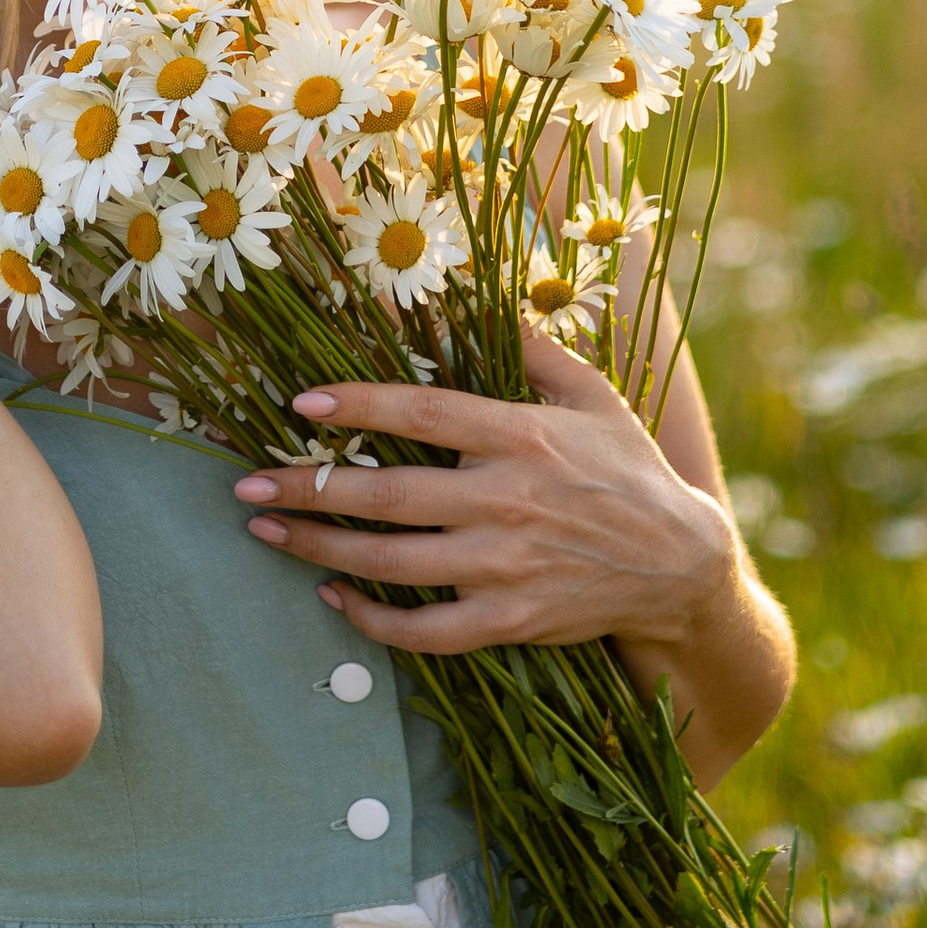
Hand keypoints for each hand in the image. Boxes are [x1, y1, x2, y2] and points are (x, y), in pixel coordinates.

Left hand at [232, 327, 741, 662]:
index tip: (300, 401)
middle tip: (246, 481)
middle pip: (388, 493)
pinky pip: (425, 630)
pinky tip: (334, 598)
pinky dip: (373, 620)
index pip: (424, 413)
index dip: (358, 404)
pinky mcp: (511, 621)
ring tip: (266, 528)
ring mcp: (507, 567)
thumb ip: (530, 348)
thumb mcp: (591, 394)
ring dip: (318, 548)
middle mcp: (508, 500)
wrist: (681, 564)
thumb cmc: (627, 467)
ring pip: (392, 562)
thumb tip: (472, 297)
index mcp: (522, 436)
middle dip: (307, 485)